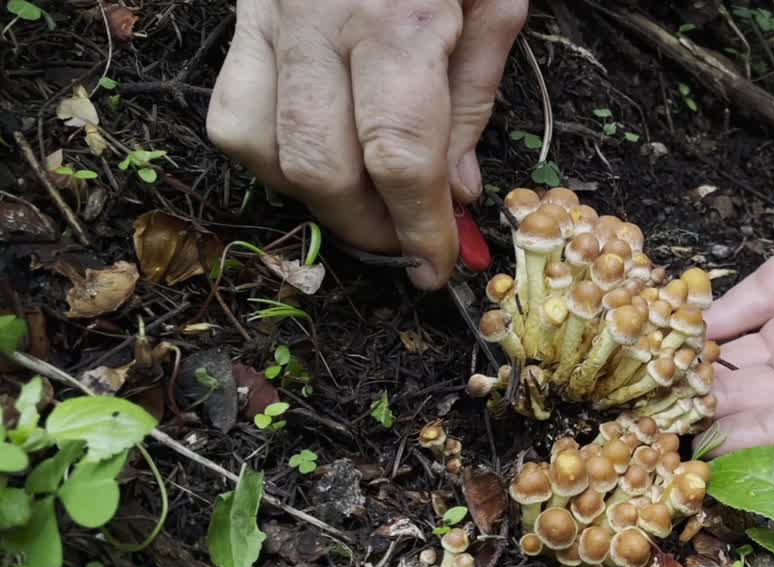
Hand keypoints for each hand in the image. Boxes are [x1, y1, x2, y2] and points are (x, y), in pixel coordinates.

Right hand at [207, 0, 526, 289]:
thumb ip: (474, 97)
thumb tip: (455, 191)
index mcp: (400, 18)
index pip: (400, 155)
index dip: (419, 226)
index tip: (436, 265)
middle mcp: (322, 23)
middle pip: (325, 167)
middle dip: (371, 227)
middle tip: (408, 242)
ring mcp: (270, 19)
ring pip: (264, 151)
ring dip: (318, 201)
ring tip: (366, 207)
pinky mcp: (242, 18)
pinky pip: (230, 114)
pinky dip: (267, 159)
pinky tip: (313, 159)